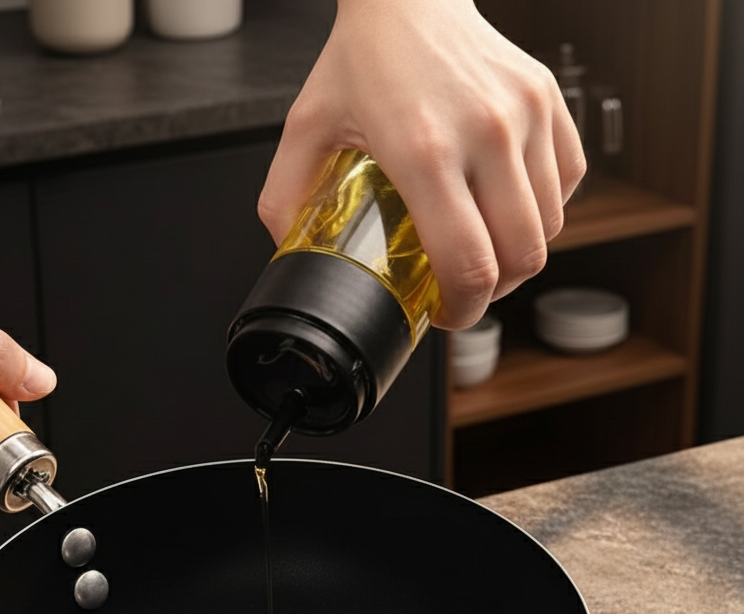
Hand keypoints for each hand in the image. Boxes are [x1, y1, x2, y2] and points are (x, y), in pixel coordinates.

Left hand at [259, 0, 585, 328]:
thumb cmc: (361, 58)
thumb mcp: (305, 129)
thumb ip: (286, 198)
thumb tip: (289, 252)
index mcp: (425, 151)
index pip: (469, 264)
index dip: (463, 311)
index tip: (445, 315)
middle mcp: (486, 134)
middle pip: (520, 258)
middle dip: (493, 292)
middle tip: (464, 290)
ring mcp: (526, 114)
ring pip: (548, 228)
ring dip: (517, 254)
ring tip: (484, 249)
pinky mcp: (550, 100)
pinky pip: (568, 183)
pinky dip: (542, 209)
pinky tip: (507, 206)